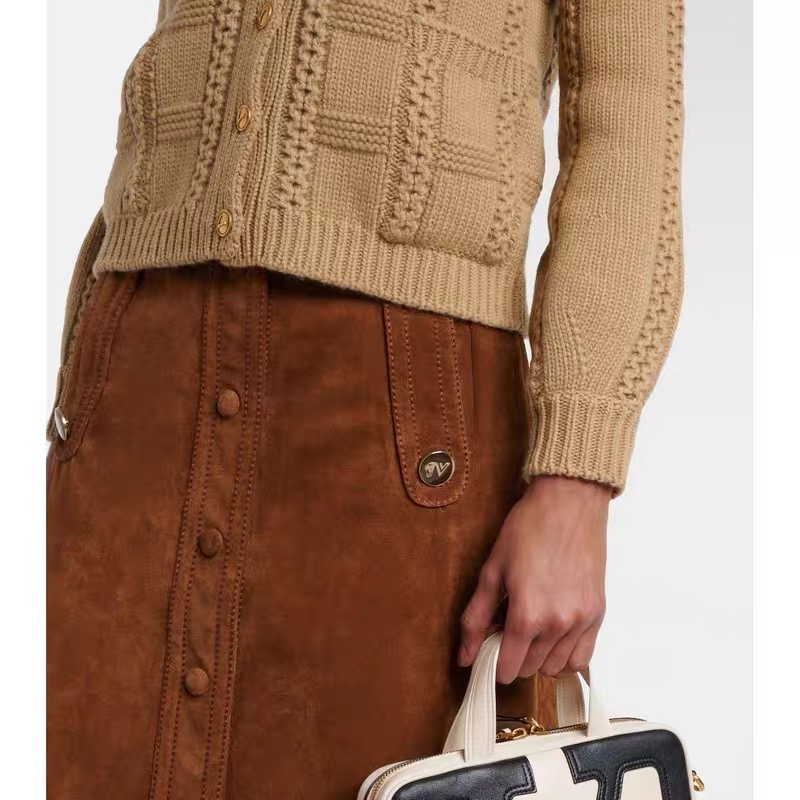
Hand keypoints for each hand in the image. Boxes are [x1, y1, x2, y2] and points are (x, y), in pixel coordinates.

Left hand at [458, 475, 609, 682]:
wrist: (569, 502)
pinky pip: (582, 657)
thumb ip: (475, 617)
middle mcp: (557, 625)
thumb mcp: (492, 570)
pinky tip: (553, 635)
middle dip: (514, 656)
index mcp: (527, 615)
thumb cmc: (528, 528)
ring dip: (538, 657)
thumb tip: (463, 656)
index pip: (507, 668)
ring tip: (530, 628)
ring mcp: (581, 621)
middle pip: (529, 669)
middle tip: (506, 628)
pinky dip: (565, 655)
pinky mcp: (598, 613)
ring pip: (556, 667)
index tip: (489, 648)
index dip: (493, 662)